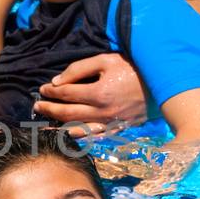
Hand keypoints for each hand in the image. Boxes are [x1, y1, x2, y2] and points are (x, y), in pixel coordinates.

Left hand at [32, 54, 148, 132]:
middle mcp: (103, 112)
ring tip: (44, 127)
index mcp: (99, 93)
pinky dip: (78, 138)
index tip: (42, 89)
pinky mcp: (117, 129)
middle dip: (50, 110)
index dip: (51, 92)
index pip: (67, 94)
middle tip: (37, 106)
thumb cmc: (133, 68)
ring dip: (59, 128)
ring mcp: (110, 123)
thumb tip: (57, 81)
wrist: (163, 84)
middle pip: (68, 113)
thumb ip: (79, 69)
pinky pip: (94, 137)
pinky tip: (68, 137)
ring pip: (78, 129)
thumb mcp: (106, 60)